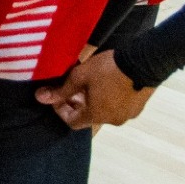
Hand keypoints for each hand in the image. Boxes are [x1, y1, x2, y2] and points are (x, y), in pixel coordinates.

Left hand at [36, 50, 155, 129]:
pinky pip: (118, 106)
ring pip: (104, 111)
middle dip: (76, 103)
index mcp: (97, 116)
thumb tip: (40, 98)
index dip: (60, 110)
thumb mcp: (80, 76)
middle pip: (88, 116)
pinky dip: (108, 99)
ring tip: (88, 83)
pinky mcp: (138, 106)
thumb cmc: (109, 69)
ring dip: (92, 101)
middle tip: (70, 87)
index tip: (57, 95)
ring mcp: (128, 114)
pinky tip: (106, 83)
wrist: (145, 61)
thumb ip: (61, 90)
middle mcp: (113, 120)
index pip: (72, 122)